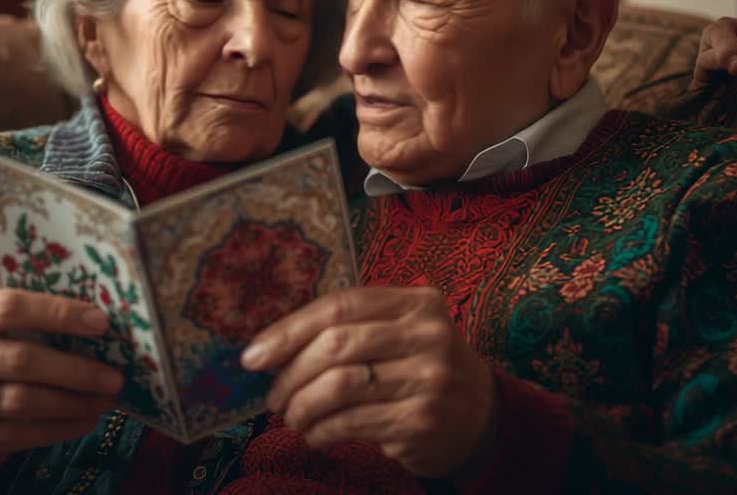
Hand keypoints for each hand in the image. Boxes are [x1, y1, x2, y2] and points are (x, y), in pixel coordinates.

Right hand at [0, 248, 122, 492]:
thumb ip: (0, 277)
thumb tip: (36, 225)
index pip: (8, 306)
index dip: (58, 313)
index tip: (101, 322)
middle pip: (19, 359)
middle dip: (75, 368)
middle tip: (115, 375)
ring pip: (21, 401)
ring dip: (72, 401)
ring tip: (106, 398)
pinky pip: (18, 434)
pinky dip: (58, 428)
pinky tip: (86, 420)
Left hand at [241, 287, 497, 479]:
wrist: (481, 415)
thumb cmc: (422, 367)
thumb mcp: (401, 333)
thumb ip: (352, 327)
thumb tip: (273, 347)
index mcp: (417, 303)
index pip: (340, 306)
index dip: (290, 329)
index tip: (255, 355)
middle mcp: (427, 335)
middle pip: (336, 345)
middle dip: (291, 374)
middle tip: (273, 396)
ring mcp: (428, 378)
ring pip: (339, 387)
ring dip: (302, 406)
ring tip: (293, 417)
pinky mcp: (421, 420)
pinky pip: (352, 423)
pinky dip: (322, 431)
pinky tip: (316, 434)